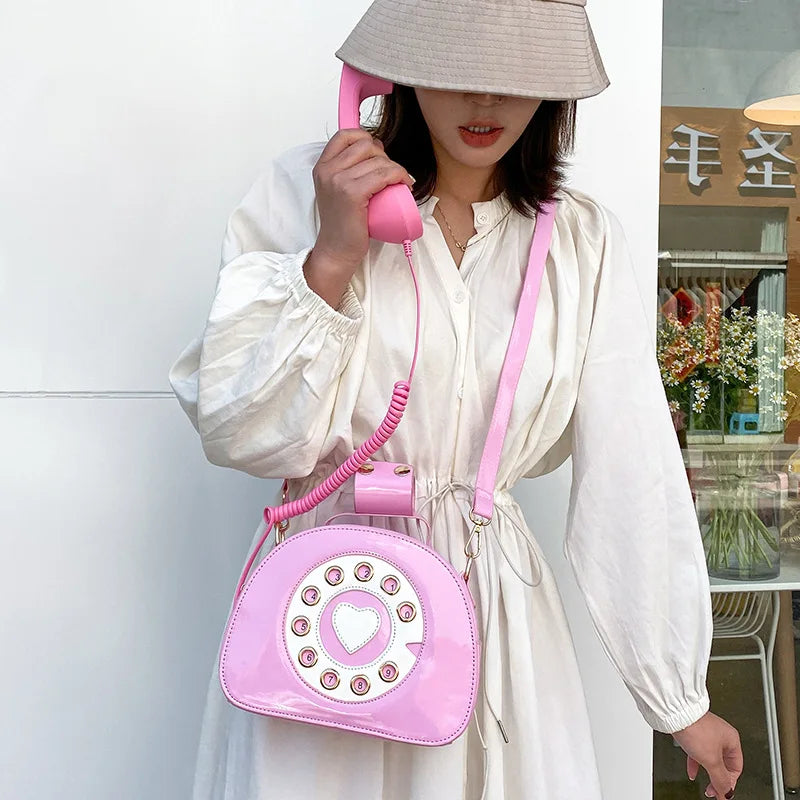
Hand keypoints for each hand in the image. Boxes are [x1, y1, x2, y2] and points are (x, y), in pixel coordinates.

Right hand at [312, 129, 414, 267]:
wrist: (337, 250)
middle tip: (389, 175)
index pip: (345, 135)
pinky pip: (385, 174)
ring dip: (395, 169)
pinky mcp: (352, 193)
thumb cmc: (343, 224)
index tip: (378, 155)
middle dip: (384, 156)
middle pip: (365, 144)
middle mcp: (327, 170)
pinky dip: (399, 176)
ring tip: (399, 182)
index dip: (366, 138)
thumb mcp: (338, 190)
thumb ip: (348, 169)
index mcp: (322, 166)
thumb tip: (376, 148)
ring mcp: (338, 180)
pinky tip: (404, 184)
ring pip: (378, 160)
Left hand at [672, 711, 742, 797]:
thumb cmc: (695, 728)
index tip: (722, 794)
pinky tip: (692, 772)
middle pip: (723, 764)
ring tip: (704, 785)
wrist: (674, 712)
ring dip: (707, 773)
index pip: (736, 768)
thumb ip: (720, 778)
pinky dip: (696, 763)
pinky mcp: (694, 732)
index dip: (729, 783)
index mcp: (731, 739)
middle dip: (717, 779)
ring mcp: (707, 733)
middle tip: (713, 792)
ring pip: (710, 758)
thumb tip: (727, 793)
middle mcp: (721, 735)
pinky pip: (698, 752)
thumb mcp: (711, 759)